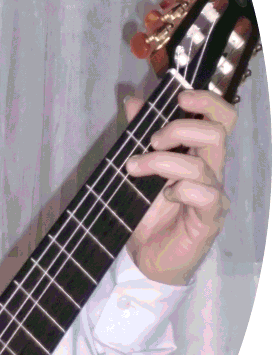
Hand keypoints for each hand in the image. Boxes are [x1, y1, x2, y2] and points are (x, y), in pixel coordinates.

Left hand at [125, 90, 235, 284]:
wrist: (145, 257)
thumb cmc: (147, 213)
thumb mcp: (138, 168)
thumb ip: (138, 134)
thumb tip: (133, 100)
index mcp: (198, 154)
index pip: (220, 118)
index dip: (206, 101)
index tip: (179, 97)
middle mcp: (211, 171)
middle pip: (217, 131)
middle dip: (179, 128)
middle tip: (151, 141)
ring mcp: (213, 196)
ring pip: (202, 164)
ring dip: (162, 161)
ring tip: (135, 169)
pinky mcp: (208, 220)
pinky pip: (205, 195)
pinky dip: (180, 189)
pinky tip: (164, 196)